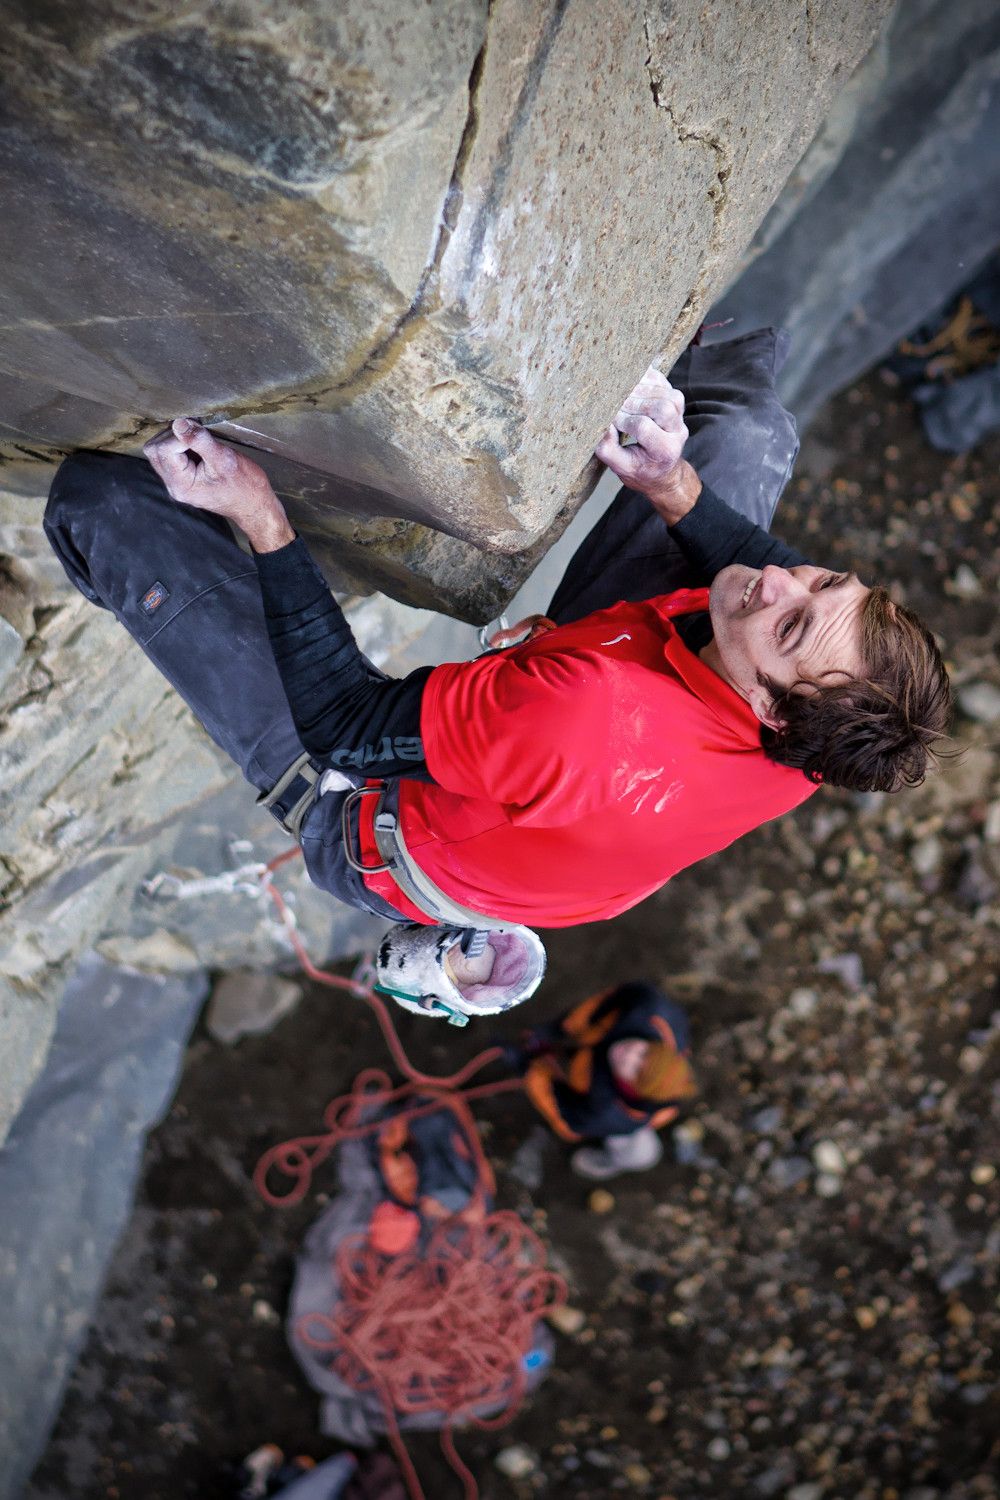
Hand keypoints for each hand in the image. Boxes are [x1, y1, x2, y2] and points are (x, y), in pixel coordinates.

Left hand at [143, 418, 294, 551]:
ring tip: (198, 440)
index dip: (179, 436)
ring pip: (159, 452)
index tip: (200, 432)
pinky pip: (170, 456)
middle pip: (154, 450)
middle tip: (196, 432)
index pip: (164, 450)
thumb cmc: (244, 485)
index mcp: (181, 484)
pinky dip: (179, 445)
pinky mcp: (182, 478)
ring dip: (175, 439)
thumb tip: (179, 423)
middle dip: (172, 435)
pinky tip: (196, 445)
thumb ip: (199, 441)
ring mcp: (176, 483)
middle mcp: (173, 486)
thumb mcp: (224, 459)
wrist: (254, 505)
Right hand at [594, 367, 700, 522]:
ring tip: (622, 393)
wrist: (661, 471)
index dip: (623, 420)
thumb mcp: (620, 468)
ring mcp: (681, 416)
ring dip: (643, 389)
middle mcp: (678, 432)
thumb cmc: (639, 469)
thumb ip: (608, 449)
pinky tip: (631, 381)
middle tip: (613, 404)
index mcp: (665, 451)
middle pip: (662, 408)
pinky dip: (648, 378)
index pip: (644, 427)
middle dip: (633, 403)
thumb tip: (601, 423)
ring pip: (668, 394)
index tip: (609, 422)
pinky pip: (665, 384)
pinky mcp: (676, 403)